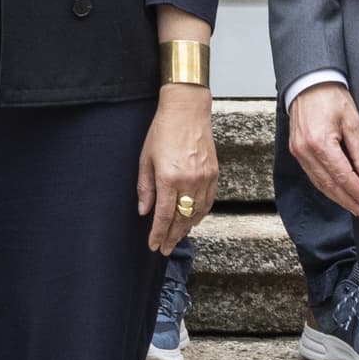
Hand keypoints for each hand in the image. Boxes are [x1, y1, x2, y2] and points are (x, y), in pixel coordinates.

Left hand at [138, 78, 217, 251]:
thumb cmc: (162, 131)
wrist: (187, 111)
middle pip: (181, 218)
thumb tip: (144, 211)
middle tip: (165, 248)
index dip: (158, 233)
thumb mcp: (146, 158)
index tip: (154, 245)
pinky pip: (208, 202)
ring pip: (197, 213)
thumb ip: (145, 187)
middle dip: (172, 236)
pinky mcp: (214, 174)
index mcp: (168, 178)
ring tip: (177, 237)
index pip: (163, 215)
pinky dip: (200, 214)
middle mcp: (188, 181)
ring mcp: (204, 178)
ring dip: (186, 228)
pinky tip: (192, 220)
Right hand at [288, 81, 358, 221]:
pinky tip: (339, 194)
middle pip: (330, 185)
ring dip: (339, 199)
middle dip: (350, 202)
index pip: (343, 177)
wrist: (308, 82)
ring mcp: (298, 152)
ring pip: (320, 184)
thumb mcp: (353, 121)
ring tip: (356, 209)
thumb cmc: (331, 97)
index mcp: (320, 143)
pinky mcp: (297, 151)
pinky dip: (327, 188)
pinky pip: (313, 176)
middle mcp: (305, 151)